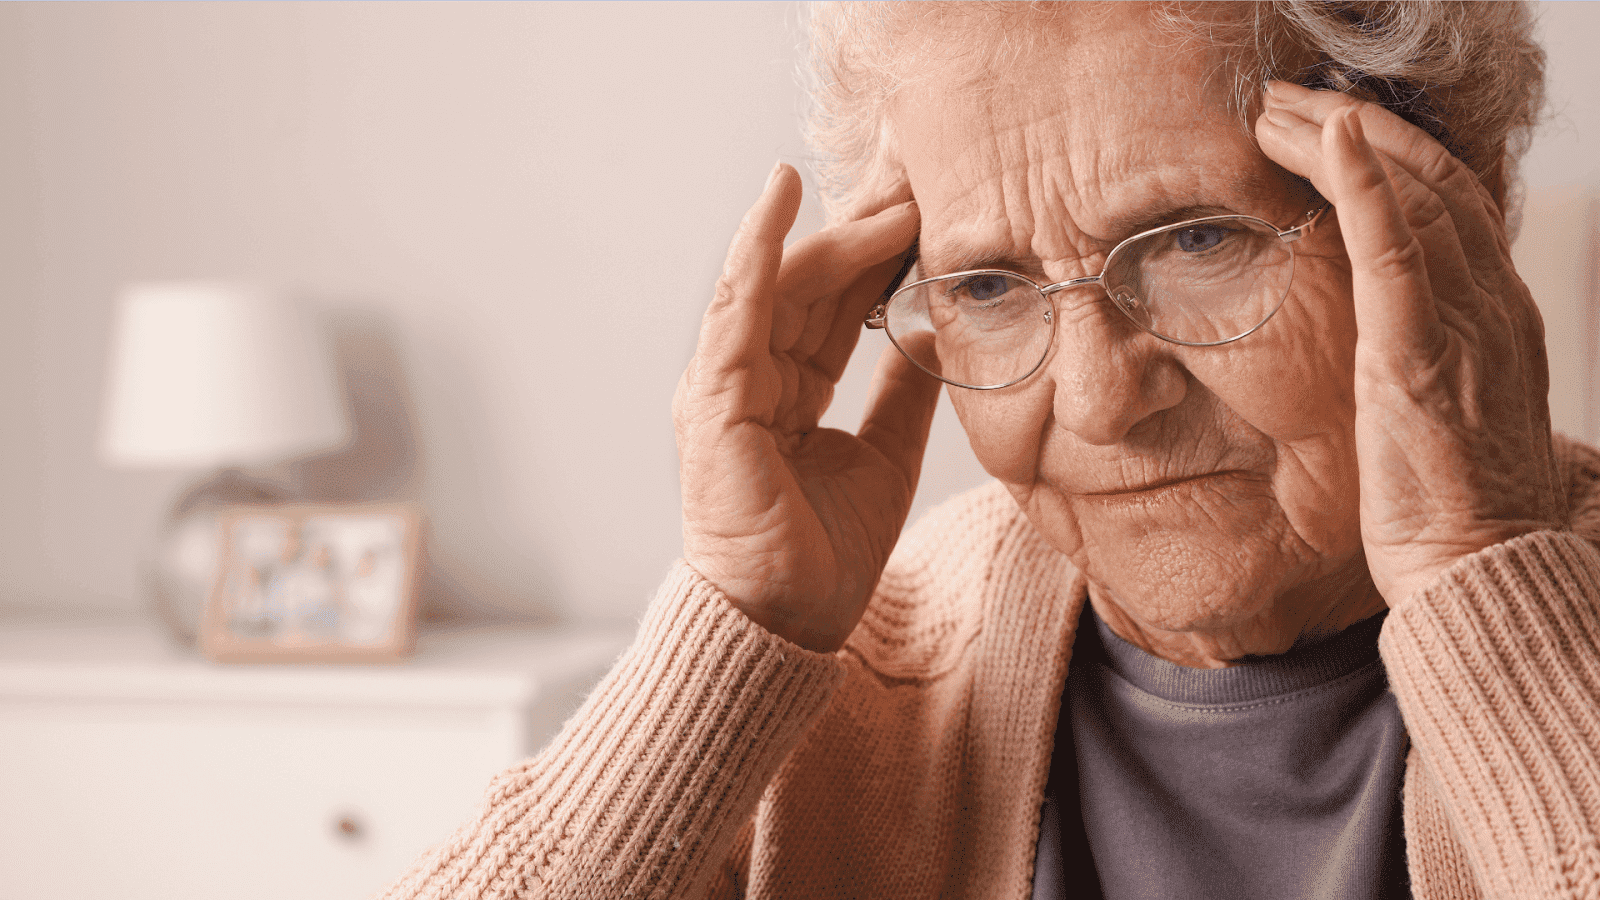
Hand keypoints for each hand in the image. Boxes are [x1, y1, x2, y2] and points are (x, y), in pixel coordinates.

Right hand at [673, 163, 935, 651]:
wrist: (785, 625)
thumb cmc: (823, 557)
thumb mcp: (886, 456)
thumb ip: (904, 393)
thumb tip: (933, 332)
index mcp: (786, 393)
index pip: (833, 311)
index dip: (880, 266)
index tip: (931, 224)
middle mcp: (748, 379)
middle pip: (807, 289)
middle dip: (865, 240)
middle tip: (921, 194)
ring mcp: (724, 385)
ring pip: (777, 286)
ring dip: (831, 237)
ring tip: (888, 199)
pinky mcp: (713, 398)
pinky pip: (736, 310)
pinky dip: (757, 251)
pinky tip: (780, 198)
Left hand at [1257, 82, 1565, 604]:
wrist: (1479, 568)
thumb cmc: (1450, 504)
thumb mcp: (1444, 410)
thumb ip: (1423, 354)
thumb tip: (1379, 336)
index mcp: (1493, 314)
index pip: (1449, 203)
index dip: (1389, 153)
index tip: (1327, 125)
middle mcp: (1488, 303)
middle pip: (1429, 180)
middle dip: (1355, 126)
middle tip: (1284, 99)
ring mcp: (1461, 324)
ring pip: (1410, 196)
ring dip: (1341, 138)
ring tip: (1275, 109)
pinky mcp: (1420, 356)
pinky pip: (1396, 251)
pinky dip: (1365, 185)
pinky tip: (1333, 137)